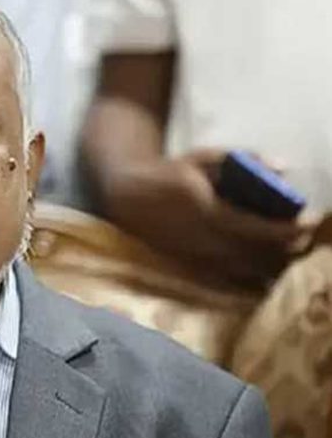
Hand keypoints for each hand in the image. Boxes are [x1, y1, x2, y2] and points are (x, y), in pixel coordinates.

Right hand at [101, 148, 315, 285]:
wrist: (126, 195)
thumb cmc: (167, 173)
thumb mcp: (203, 157)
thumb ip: (243, 159)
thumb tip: (284, 167)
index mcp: (207, 211)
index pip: (258, 228)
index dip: (289, 229)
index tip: (311, 221)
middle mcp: (202, 240)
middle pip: (257, 254)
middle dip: (287, 249)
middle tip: (305, 239)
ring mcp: (194, 257)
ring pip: (245, 271)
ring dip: (272, 265)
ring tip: (290, 254)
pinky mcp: (189, 267)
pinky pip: (228, 280)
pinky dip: (252, 278)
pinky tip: (266, 273)